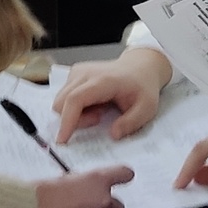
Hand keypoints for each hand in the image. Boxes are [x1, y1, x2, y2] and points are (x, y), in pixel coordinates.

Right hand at [29, 163, 134, 207]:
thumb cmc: (39, 195)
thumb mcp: (62, 180)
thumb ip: (81, 184)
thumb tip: (83, 188)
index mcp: (97, 181)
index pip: (123, 174)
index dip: (123, 176)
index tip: (124, 177)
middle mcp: (102, 201)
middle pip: (118, 205)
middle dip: (106, 206)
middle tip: (88, 206)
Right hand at [52, 48, 170, 141]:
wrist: (139, 68)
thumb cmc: (142, 87)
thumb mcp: (146, 108)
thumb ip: (131, 123)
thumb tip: (113, 134)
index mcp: (103, 80)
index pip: (75, 99)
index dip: (67, 120)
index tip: (63, 139)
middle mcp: (85, 73)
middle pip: (61, 102)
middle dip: (75, 119)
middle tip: (99, 118)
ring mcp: (77, 72)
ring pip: (61, 101)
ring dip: (75, 114)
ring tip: (99, 111)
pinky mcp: (74, 74)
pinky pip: (64, 97)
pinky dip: (75, 107)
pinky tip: (94, 105)